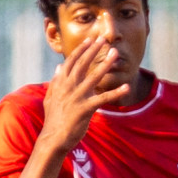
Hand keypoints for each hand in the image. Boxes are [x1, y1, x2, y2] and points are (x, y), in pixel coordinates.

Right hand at [38, 37, 129, 151]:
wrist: (53, 138)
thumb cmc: (55, 119)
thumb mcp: (51, 97)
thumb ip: (55, 81)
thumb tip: (58, 66)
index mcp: (61, 83)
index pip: (72, 61)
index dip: (82, 49)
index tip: (91, 39)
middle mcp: (68, 87)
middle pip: (82, 64)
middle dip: (93, 50)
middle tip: (104, 39)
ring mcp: (76, 97)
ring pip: (93, 77)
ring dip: (105, 64)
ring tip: (115, 53)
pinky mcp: (84, 109)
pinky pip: (102, 98)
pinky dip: (115, 92)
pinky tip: (126, 87)